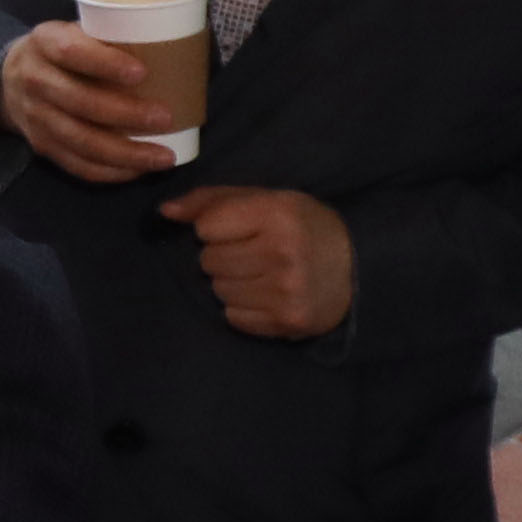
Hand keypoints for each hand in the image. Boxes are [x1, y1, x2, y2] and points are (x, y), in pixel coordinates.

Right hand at [0, 22, 182, 183]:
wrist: (10, 80)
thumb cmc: (62, 52)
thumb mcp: (75, 31)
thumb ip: (109, 37)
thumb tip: (174, 47)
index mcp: (44, 43)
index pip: (70, 52)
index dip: (105, 63)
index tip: (142, 72)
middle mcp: (34, 80)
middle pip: (79, 102)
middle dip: (126, 114)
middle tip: (166, 118)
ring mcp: (35, 117)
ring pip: (80, 141)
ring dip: (126, 153)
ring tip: (164, 156)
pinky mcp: (42, 146)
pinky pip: (77, 165)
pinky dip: (111, 172)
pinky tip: (139, 170)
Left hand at [168, 183, 357, 341]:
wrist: (356, 268)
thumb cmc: (303, 227)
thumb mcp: (267, 199)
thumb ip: (212, 201)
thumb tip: (165, 211)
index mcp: (277, 214)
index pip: (206, 226)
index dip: (216, 227)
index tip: (240, 229)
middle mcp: (282, 253)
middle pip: (209, 260)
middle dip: (222, 256)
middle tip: (252, 253)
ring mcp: (285, 291)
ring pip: (217, 290)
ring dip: (231, 282)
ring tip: (260, 274)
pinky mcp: (286, 321)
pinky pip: (233, 316)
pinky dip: (243, 308)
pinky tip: (267, 295)